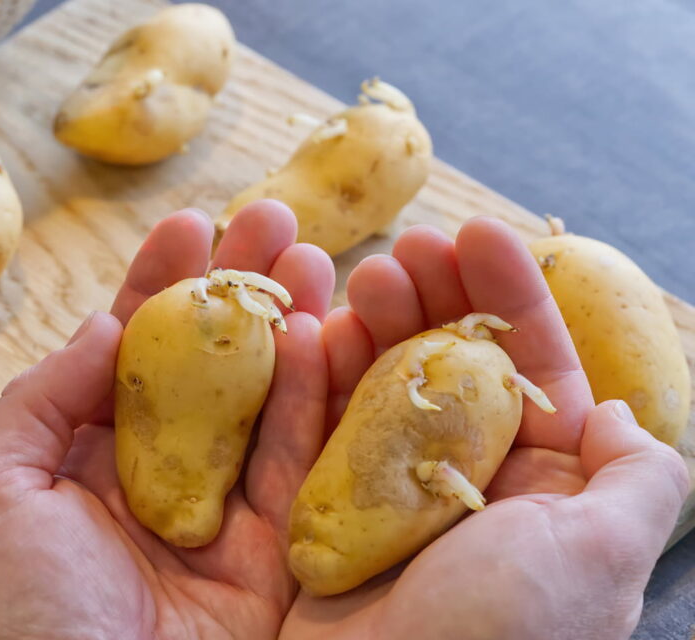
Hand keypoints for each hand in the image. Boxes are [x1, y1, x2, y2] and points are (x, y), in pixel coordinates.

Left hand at [0, 201, 333, 638]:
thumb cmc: (24, 623)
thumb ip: (40, 399)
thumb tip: (101, 323)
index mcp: (91, 460)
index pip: (132, 352)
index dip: (160, 284)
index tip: (190, 223)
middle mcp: (165, 479)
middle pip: (213, 364)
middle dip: (241, 288)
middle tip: (277, 216)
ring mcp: (229, 515)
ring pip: (270, 402)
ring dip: (293, 323)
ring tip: (316, 255)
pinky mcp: (286, 555)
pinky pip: (306, 464)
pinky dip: (318, 396)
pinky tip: (326, 332)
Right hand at [279, 218, 689, 639]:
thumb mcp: (602, 557)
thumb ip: (637, 480)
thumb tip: (621, 415)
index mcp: (542, 490)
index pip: (534, 369)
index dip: (510, 296)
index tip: (478, 232)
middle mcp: (469, 485)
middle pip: (453, 363)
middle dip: (436, 296)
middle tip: (406, 247)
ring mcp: (394, 495)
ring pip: (385, 385)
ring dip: (376, 322)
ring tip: (361, 275)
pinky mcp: (329, 508)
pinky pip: (321, 426)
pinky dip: (318, 375)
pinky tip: (315, 329)